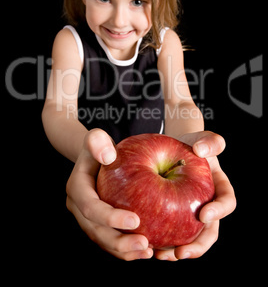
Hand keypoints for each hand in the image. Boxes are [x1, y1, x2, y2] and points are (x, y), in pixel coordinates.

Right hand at [66, 129, 153, 260]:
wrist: (96, 157)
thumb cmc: (100, 147)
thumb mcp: (96, 138)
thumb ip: (97, 141)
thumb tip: (108, 156)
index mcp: (76, 188)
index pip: (91, 208)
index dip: (111, 218)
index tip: (136, 220)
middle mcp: (78, 208)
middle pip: (96, 232)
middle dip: (119, 242)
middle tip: (146, 244)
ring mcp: (88, 219)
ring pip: (104, 241)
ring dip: (124, 251)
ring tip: (148, 251)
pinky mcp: (99, 225)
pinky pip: (111, 241)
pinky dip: (127, 250)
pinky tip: (148, 250)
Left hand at [154, 131, 235, 260]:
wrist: (179, 148)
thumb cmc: (193, 143)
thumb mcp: (202, 138)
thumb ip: (210, 141)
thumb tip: (201, 150)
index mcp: (220, 189)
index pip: (226, 203)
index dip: (219, 211)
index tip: (203, 214)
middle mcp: (209, 206)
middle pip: (209, 232)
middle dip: (197, 246)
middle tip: (181, 252)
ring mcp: (191, 214)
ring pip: (188, 238)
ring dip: (176, 251)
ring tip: (161, 255)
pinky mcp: (174, 216)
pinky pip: (169, 232)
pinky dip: (160, 240)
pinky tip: (145, 243)